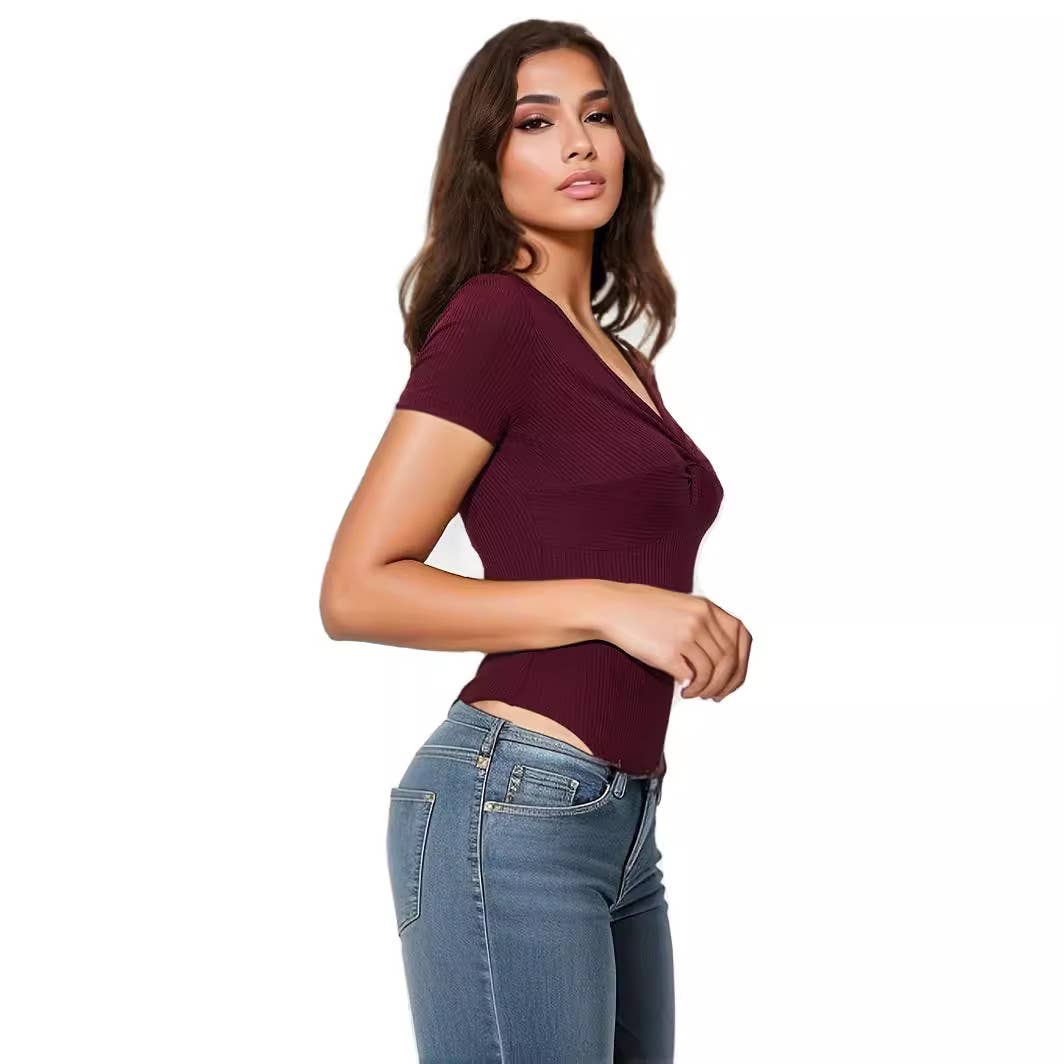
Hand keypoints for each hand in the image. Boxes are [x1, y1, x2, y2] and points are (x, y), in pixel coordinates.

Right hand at [599, 583, 750, 700]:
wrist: (612, 608)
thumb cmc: (643, 610)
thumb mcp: (683, 607)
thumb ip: (706, 625)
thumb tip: (726, 662)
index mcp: (707, 607)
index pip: (742, 639)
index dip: (742, 664)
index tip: (733, 680)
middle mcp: (700, 619)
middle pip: (729, 660)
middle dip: (725, 684)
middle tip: (714, 696)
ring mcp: (685, 635)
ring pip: (711, 673)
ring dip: (705, 690)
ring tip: (694, 694)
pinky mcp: (668, 651)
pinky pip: (691, 678)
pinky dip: (692, 689)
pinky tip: (683, 691)